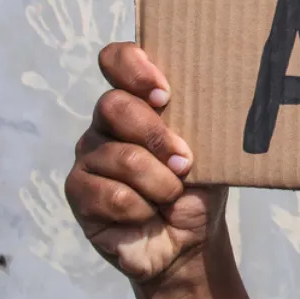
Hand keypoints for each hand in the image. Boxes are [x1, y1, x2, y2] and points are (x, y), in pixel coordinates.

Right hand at [65, 43, 250, 298]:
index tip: (163, 94)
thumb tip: (221, 89)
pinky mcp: (79, 190)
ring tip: (173, 193)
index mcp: (138, 99)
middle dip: (156, 136)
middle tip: (185, 161)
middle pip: (114, 105)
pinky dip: (140, 208)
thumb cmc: (200, 184)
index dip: (132, 68)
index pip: (117, 59)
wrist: (190, 239)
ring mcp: (90, 155)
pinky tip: (148, 214)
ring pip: (118, 155)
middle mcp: (108, 121)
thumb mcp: (211, 147)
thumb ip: (203, 117)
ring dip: (158, 181)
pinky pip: (108, 193)